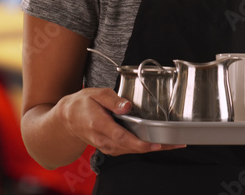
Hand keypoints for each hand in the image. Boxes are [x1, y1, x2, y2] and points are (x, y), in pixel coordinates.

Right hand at [56, 87, 184, 155]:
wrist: (68, 119)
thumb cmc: (82, 104)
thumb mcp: (96, 94)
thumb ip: (113, 99)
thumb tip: (128, 105)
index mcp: (99, 124)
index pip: (122, 137)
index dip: (140, 143)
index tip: (156, 143)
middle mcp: (103, 139)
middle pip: (131, 147)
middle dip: (154, 146)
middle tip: (176, 143)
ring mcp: (106, 146)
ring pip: (131, 151)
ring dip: (152, 148)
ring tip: (172, 143)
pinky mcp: (110, 148)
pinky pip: (128, 150)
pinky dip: (143, 148)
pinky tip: (157, 143)